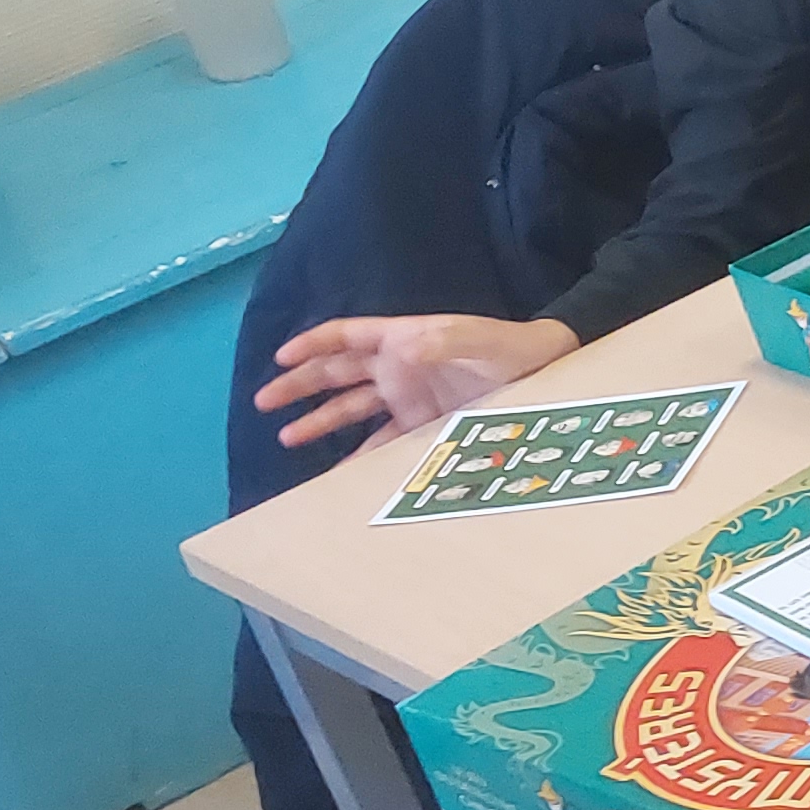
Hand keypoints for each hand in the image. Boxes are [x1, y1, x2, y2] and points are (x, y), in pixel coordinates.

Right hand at [254, 311, 579, 451]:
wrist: (547, 371)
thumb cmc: (512, 347)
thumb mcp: (479, 339)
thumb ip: (441, 342)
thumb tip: (401, 348)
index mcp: (403, 338)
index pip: (345, 337)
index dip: (311, 345)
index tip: (279, 359)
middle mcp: (398, 366)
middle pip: (336, 373)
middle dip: (299, 385)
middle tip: (263, 402)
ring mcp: (409, 396)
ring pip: (351, 407)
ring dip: (320, 421)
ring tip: (287, 438)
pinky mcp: (425, 422)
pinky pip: (384, 439)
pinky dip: (361, 455)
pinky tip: (339, 471)